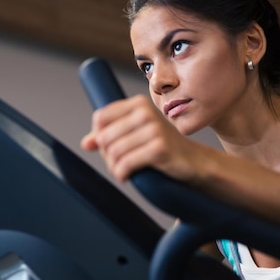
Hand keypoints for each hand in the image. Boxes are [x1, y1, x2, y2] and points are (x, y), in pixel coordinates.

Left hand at [81, 95, 200, 182]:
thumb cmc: (163, 147)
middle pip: (104, 137)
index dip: (100, 137)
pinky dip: (122, 174)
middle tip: (118, 163)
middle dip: (107, 155)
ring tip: (124, 171)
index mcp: (138, 103)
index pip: (100, 118)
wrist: (194, 161)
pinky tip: (128, 176)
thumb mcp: (136, 135)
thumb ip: (110, 135)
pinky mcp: (159, 148)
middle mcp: (146, 112)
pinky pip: (125, 164)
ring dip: (114, 167)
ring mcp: (154, 129)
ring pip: (113, 152)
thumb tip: (86, 143)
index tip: (111, 148)